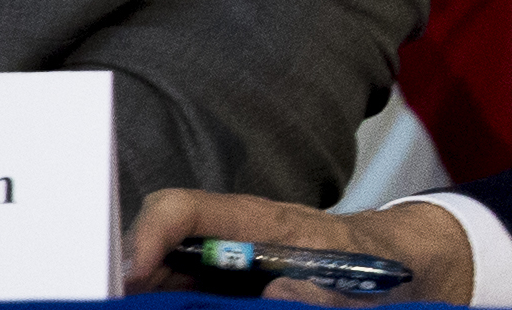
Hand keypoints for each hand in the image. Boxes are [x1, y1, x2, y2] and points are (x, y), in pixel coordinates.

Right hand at [124, 188, 475, 302]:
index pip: (184, 211)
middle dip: (122, 276)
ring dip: (139, 295)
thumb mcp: (365, 278)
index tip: (128, 272)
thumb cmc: (383, 264)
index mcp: (259, 225)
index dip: (148, 234)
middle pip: (154, 252)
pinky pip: (183, 297)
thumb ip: (328, 290)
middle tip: (103, 299)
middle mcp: (230, 246)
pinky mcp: (226, 297)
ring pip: (159, 283)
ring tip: (120, 303)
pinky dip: (164, 305)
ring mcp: (224, 275)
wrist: (408, 270)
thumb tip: (277, 294)